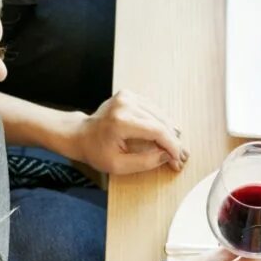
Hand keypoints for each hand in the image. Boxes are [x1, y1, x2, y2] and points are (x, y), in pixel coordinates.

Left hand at [71, 90, 186, 176]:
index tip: (178, 158)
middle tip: (181, 156)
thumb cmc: (96, 152)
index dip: (171, 145)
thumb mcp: (118, 165)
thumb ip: (144, 162)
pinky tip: (166, 135)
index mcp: (121, 121)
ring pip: (160, 114)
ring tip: (175, 148)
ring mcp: (127, 97)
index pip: (157, 131)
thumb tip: (167, 156)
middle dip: (173, 141)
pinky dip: (161, 122)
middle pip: (161, 122)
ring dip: (170, 132)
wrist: (80, 135)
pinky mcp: (129, 95)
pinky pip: (153, 109)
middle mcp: (125, 104)